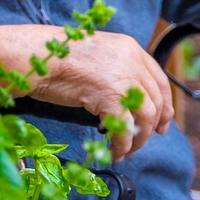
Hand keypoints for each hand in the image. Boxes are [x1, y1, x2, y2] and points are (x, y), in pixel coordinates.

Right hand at [0, 25, 172, 161]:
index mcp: (129, 47)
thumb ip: (115, 68)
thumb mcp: (94, 55)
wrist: (34, 57)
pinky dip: (123, 145)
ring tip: (126, 150)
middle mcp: (132, 61)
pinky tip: (114, 152)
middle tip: (145, 140)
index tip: (163, 121)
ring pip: (146, 117)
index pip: (159, 79)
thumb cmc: (54, 56)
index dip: (165, 103)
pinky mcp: (111, 97)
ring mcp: (123, 78)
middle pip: (156, 99)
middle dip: (154, 125)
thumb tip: (125, 96)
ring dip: (139, 138)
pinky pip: (125, 129)